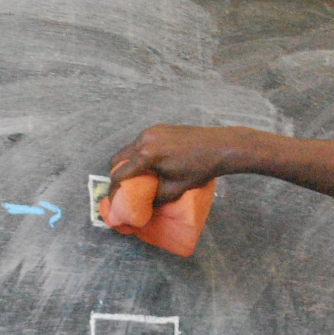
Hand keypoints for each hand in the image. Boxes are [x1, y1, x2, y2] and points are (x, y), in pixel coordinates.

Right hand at [107, 124, 266, 203]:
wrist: (218, 146)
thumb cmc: (199, 169)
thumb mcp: (175, 189)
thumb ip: (154, 198)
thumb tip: (142, 206)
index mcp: (146, 156)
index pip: (119, 174)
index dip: (115, 189)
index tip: (116, 199)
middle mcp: (144, 140)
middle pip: (118, 159)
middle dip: (118, 174)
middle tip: (126, 188)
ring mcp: (151, 131)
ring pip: (128, 149)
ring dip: (129, 163)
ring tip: (139, 176)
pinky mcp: (158, 128)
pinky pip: (141, 142)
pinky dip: (140, 153)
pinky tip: (152, 163)